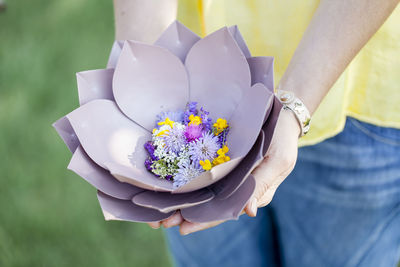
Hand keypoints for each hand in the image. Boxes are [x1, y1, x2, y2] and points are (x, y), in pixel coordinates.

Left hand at [147, 109, 299, 233]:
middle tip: (161, 222)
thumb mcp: (278, 162)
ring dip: (181, 201)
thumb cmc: (282, 141)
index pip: (224, 212)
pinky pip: (202, 173)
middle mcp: (235, 187)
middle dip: (185, 215)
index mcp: (250, 193)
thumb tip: (249, 212)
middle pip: (208, 206)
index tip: (183, 228)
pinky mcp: (220, 160)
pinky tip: (170, 184)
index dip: (204, 221)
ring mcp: (227, 174)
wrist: (281, 116)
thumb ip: (263, 185)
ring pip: (202, 192)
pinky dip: (186, 181)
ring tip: (158, 210)